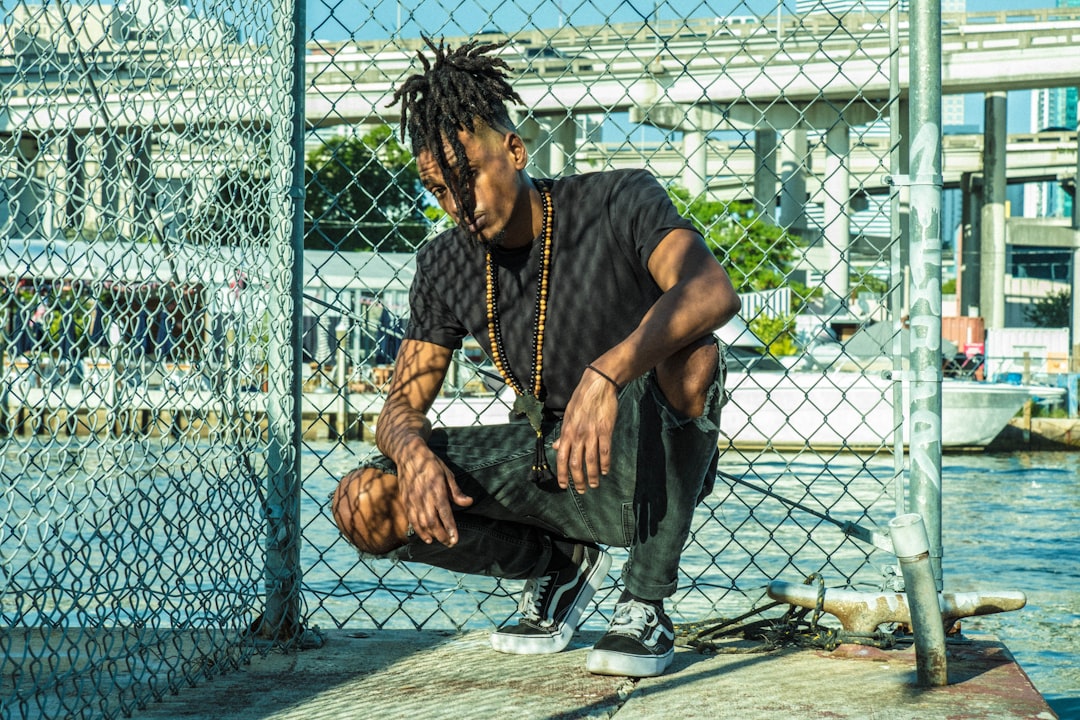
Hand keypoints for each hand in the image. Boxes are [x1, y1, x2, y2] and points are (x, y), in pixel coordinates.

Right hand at [396, 443, 472, 545]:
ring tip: (440, 541)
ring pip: (421, 523)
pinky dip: (419, 531)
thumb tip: (469, 502)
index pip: (444, 513)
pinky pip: (411, 519)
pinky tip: (426, 537)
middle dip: (442, 535)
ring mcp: (412, 499)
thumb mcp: (447, 473)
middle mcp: (423, 496)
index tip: (455, 539)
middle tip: (450, 543)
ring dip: (431, 535)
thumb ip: (456, 491)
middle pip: (432, 522)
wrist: (408, 454)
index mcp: (436, 489)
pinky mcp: (405, 501)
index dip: (450, 528)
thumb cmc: (431, 463)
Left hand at [553, 367, 619, 492]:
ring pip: (591, 460)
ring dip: (593, 475)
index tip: (564, 485)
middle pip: (576, 463)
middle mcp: (578, 435)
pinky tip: (606, 471)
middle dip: (578, 480)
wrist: (598, 385)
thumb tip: (557, 447)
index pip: (562, 458)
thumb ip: (563, 433)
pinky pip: (605, 451)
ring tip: (594, 484)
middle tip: (582, 490)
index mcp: (567, 432)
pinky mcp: (606, 430)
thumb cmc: (581, 399)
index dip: (563, 474)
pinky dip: (605, 463)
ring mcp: (592, 433)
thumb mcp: (568, 415)